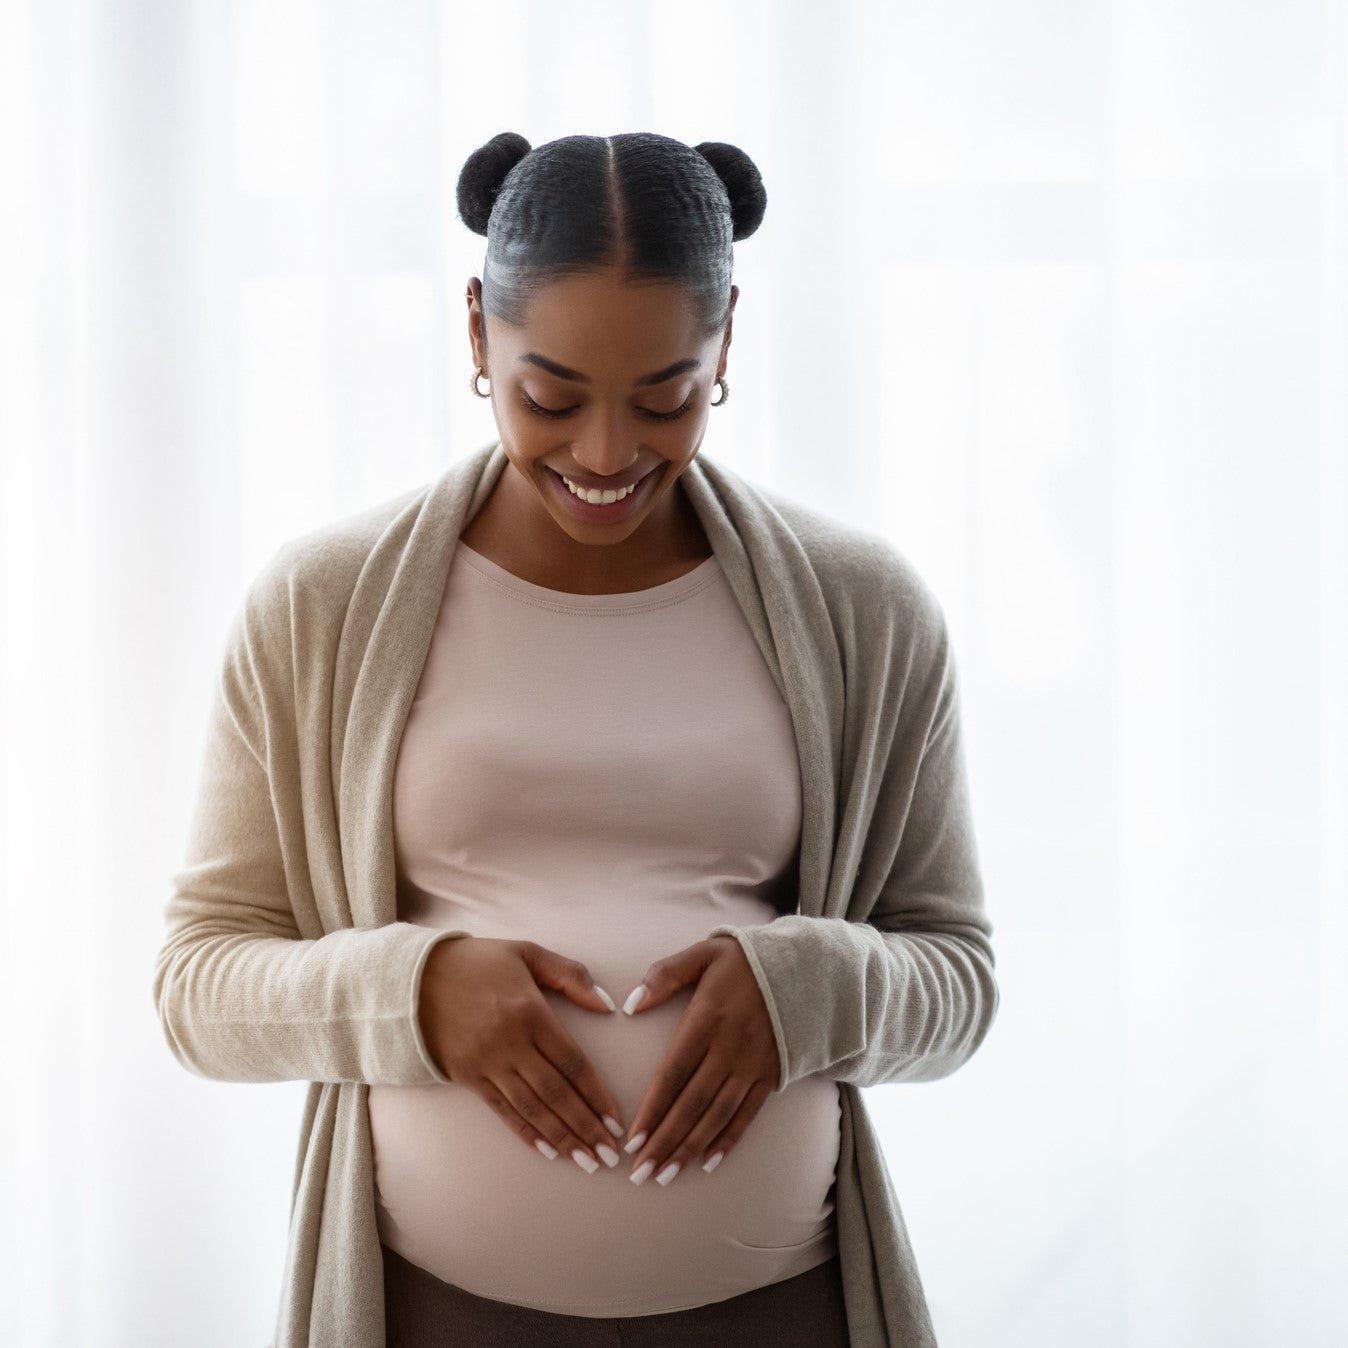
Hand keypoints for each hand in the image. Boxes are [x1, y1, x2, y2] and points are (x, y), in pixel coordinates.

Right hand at [417, 936, 628, 1173]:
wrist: (412, 977)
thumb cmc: (478, 961)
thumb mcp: (526, 953)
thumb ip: (570, 975)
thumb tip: (608, 1005)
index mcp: (530, 1011)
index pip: (572, 1063)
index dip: (597, 1095)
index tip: (617, 1121)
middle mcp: (509, 1043)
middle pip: (556, 1093)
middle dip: (586, 1127)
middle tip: (611, 1156)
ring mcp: (486, 1063)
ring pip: (531, 1109)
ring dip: (562, 1138)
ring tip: (587, 1161)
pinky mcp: (466, 1077)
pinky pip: (502, 1111)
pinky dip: (526, 1133)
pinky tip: (548, 1151)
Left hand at [621, 935, 779, 1185]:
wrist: (805, 967)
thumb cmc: (744, 960)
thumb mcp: (703, 953)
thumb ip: (664, 975)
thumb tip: (629, 1005)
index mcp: (706, 1019)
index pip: (672, 1074)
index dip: (651, 1110)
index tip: (631, 1141)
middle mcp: (729, 1048)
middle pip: (691, 1104)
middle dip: (664, 1142)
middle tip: (639, 1175)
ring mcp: (752, 1065)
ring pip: (717, 1115)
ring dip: (690, 1148)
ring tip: (665, 1175)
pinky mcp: (770, 1074)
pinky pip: (747, 1113)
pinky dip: (728, 1139)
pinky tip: (708, 1162)